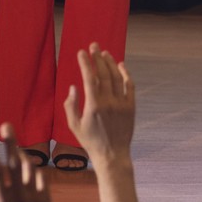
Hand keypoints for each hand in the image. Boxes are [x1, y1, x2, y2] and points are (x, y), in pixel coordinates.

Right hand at [63, 45, 135, 167]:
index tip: (81, 52)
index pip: (89, 78)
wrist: (112, 155)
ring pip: (116, 77)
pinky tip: (121, 65)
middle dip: (98, 57)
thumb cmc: (90, 141)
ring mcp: (121, 104)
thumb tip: (73, 87)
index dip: (85, 63)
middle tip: (93, 46)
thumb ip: (70, 105)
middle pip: (103, 73)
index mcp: (93, 106)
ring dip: (110, 63)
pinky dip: (126, 74)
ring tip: (104, 52)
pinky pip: (129, 86)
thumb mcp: (74, 126)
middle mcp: (108, 103)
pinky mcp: (131, 107)